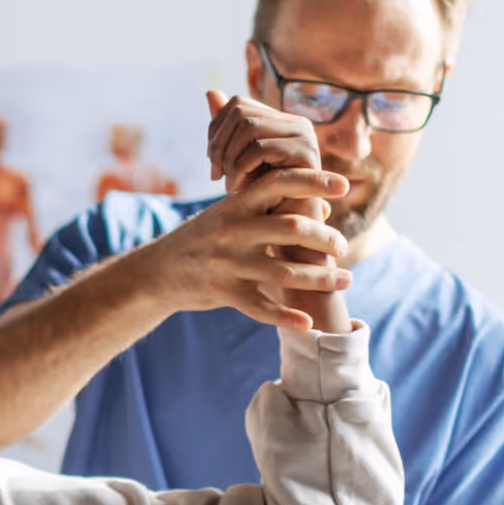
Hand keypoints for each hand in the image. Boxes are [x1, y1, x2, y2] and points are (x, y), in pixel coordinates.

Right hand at [138, 163, 350, 330]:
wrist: (157, 272)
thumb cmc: (203, 239)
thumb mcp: (228, 215)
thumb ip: (272, 211)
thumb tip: (324, 209)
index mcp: (236, 205)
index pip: (280, 183)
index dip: (314, 181)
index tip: (344, 185)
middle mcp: (233, 231)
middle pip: (293, 229)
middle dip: (327, 238)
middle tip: (343, 246)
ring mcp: (228, 263)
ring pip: (286, 272)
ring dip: (322, 278)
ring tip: (346, 280)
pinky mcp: (224, 293)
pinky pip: (261, 308)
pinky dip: (287, 318)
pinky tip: (309, 323)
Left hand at [207, 91, 322, 193]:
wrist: (291, 224)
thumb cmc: (266, 195)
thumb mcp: (241, 159)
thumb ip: (227, 128)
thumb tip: (210, 91)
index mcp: (281, 121)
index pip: (237, 104)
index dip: (216, 130)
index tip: (211, 160)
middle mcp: (297, 123)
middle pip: (240, 113)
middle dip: (219, 146)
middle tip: (215, 174)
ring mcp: (304, 136)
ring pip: (248, 129)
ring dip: (229, 159)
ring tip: (227, 183)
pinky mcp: (306, 154)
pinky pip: (260, 149)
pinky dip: (240, 169)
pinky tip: (236, 187)